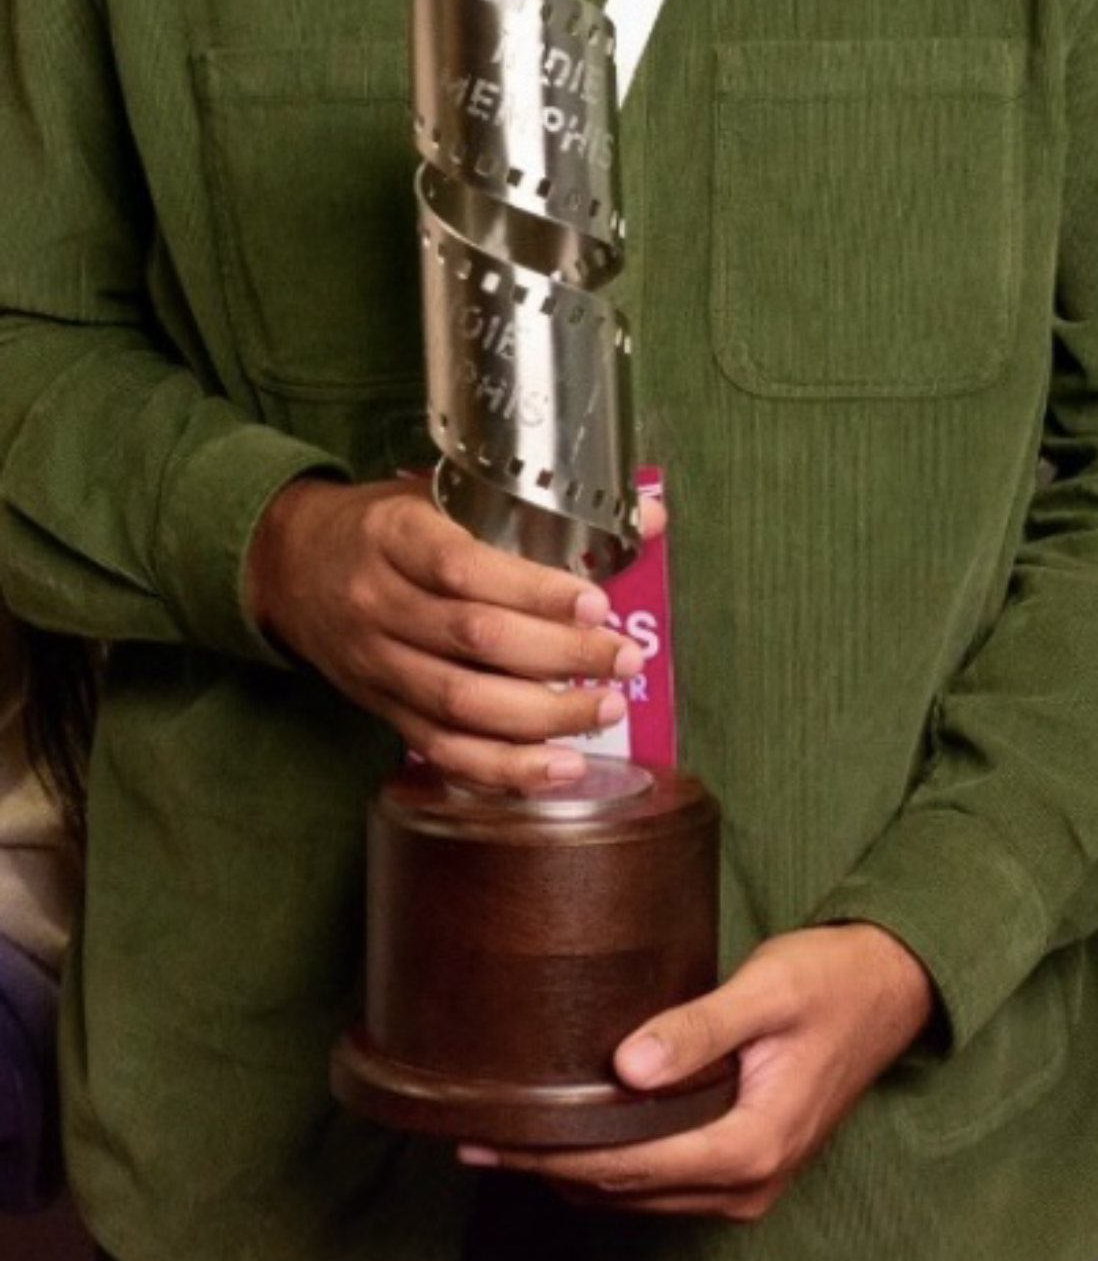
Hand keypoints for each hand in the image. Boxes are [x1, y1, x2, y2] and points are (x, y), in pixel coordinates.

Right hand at [245, 475, 643, 789]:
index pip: (465, 567)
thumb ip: (532, 509)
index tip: (597, 603)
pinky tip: (559, 768)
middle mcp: (379, 600)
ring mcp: (378, 662)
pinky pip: (444, 750)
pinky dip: (504, 768)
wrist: (287, 564)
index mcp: (394, 534)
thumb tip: (647, 515)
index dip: (535, 591)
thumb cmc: (381, 524)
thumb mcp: (437, 492)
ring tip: (605, 710)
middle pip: (473, 640)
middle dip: (560, 657)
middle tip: (623, 660)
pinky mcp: (381, 708)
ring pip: (461, 704)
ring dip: (543, 718)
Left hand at [460, 921, 934, 1215]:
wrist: (891, 990)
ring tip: (508, 1135)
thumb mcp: (765, 992)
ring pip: (640, 1193)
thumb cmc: (831, 980)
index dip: (550, 1154)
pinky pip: (664, 1181)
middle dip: (547, 1166)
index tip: (490, 1135)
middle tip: (476, 1134)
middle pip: (624, 1188)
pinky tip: (576, 1133)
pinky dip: (614, 1165)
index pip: (626, 1165)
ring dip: (576, 1169)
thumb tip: (625, 1068)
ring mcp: (749, 1182)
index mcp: (750, 1145)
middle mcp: (747, 1181)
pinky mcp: (747, 1165)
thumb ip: (698, 1028)